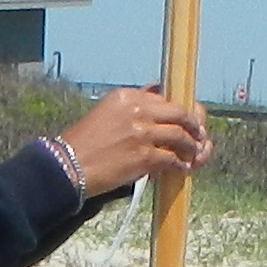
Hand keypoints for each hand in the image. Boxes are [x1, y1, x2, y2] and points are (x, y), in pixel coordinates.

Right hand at [61, 88, 212, 197]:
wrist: (67, 166)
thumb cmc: (83, 144)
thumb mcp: (105, 113)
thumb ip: (131, 109)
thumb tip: (156, 101)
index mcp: (126, 97)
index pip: (163, 97)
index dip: (180, 109)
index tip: (186, 117)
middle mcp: (137, 110)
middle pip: (179, 112)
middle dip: (193, 124)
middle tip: (199, 134)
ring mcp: (143, 133)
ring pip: (181, 136)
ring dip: (191, 147)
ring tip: (193, 154)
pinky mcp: (144, 156)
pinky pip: (173, 159)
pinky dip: (181, 166)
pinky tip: (182, 170)